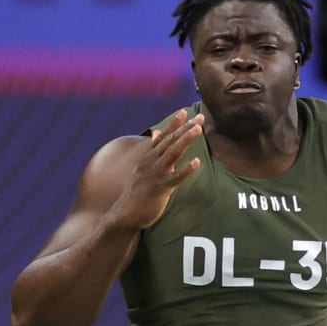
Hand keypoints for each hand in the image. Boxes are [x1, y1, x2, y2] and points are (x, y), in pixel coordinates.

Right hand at [109, 108, 204, 229]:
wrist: (126, 213)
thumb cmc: (138, 192)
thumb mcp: (143, 166)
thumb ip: (153, 150)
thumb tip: (157, 132)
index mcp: (149, 157)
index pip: (164, 137)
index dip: (175, 124)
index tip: (185, 112)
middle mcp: (152, 162)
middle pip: (171, 141)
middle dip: (186, 128)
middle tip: (200, 118)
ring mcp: (156, 174)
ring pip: (173, 154)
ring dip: (185, 140)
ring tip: (198, 130)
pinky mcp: (161, 188)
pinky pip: (176, 178)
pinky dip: (186, 169)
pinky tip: (197, 162)